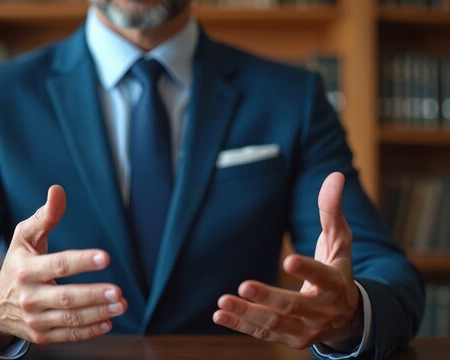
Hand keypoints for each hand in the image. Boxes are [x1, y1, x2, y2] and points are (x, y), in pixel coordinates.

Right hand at [0, 185, 126, 347]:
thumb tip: (58, 190)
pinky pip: (68, 335)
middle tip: (117, 291)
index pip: (58, 265)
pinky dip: (90, 330)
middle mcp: (29, 296)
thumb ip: (45, 216)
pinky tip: (108, 321)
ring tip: (121, 304)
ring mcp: (35, 318)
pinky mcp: (41, 335)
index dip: (82, 261)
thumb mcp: (24, 236)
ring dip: (98, 313)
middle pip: (66, 297)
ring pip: (70, 318)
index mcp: (26, 269)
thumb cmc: (18, 262)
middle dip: (93, 294)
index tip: (105, 257)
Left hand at [213, 172, 362, 349]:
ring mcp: (306, 328)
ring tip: (223, 301)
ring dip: (247, 313)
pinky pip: (263, 334)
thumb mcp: (340, 242)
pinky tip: (220, 314)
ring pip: (274, 324)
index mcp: (335, 284)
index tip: (288, 258)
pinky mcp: (290, 339)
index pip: (323, 276)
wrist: (346, 317)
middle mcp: (322, 311)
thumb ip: (332, 211)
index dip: (307, 269)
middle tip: (244, 285)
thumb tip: (335, 175)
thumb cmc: (338, 270)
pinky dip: (241, 325)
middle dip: (268, 297)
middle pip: (293, 305)